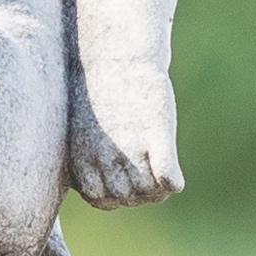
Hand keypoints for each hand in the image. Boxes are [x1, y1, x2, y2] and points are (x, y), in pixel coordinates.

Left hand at [65, 59, 184, 208]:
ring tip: (159, 167)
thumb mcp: (81, 129)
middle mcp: (104, 158)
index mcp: (82, 160)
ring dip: (157, 188)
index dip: (117, 195)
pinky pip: (165, 175)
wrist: (114, 54)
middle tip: (147, 168)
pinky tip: (174, 177)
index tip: (126, 177)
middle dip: (139, 191)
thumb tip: (95, 182)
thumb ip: (89, 158)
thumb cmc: (99, 90)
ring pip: (148, 192)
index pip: (103, 201)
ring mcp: (130, 147)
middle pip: (127, 197)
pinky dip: (170, 180)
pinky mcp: (157, 133)